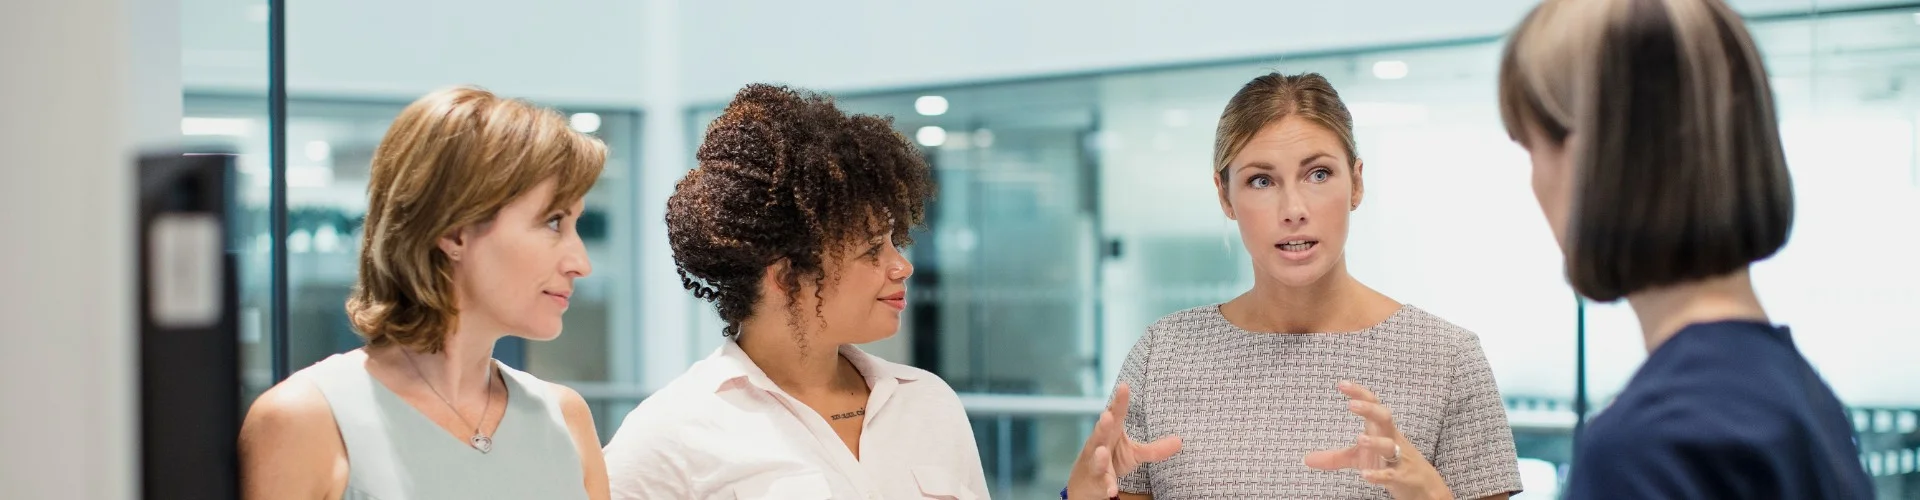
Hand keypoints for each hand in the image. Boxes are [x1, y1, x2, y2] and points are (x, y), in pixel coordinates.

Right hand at [1065, 383, 1181, 499]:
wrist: (1085, 484)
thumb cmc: (1112, 460)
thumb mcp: (1134, 453)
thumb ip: (1155, 449)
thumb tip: (1180, 441)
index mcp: (1111, 432)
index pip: (1115, 414)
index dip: (1119, 401)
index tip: (1124, 386)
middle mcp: (1100, 444)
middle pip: (1100, 433)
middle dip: (1103, 425)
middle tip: (1107, 415)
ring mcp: (1095, 463)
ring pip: (1096, 459)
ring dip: (1099, 456)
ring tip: (1102, 452)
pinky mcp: (1096, 480)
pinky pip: (1102, 483)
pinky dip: (1107, 486)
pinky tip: (1112, 492)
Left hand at [1304, 381, 1451, 499]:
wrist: (1423, 486)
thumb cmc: (1390, 463)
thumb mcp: (1360, 458)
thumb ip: (1335, 457)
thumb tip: (1306, 459)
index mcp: (1381, 429)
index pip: (1372, 405)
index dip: (1359, 393)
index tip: (1342, 384)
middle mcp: (1391, 439)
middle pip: (1385, 417)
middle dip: (1371, 409)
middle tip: (1352, 404)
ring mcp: (1400, 458)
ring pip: (1391, 445)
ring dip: (1376, 442)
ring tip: (1360, 439)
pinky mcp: (1404, 477)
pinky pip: (1393, 474)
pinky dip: (1380, 474)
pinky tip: (1366, 474)